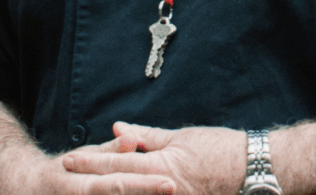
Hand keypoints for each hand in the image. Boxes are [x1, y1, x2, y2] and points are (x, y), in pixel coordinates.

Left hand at [62, 122, 245, 194]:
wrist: (250, 170)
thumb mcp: (179, 137)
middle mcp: (160, 191)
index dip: (90, 161)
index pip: (116, 162)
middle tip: (66, 178)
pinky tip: (123, 194)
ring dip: (110, 194)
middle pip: (117, 189)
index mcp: (158, 167)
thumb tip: (119, 128)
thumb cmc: (217, 149)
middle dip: (91, 184)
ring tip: (89, 189)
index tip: (68, 159)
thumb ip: (147, 136)